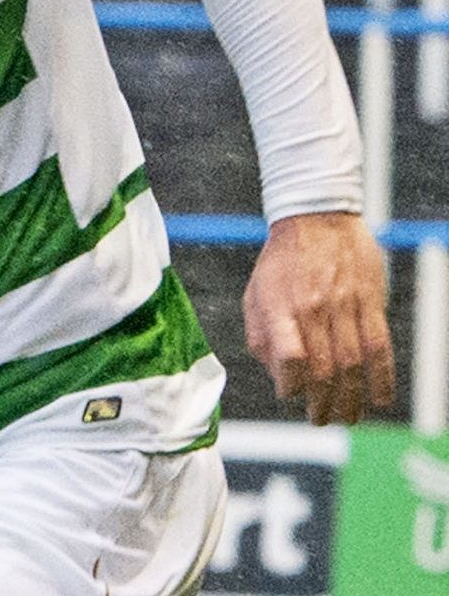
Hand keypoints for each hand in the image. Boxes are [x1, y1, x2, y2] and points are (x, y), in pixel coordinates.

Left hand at [242, 211, 395, 424]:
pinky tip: (380, 399)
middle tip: (321, 419)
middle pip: (323, 368)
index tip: (291, 395)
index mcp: (280, 308)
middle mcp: (313, 309)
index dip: (291, 384)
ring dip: (351, 398)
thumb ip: (260, 335)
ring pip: (352, 363)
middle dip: (323, 402)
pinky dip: (382, 377)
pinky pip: (380, 347)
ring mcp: (344, 306)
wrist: (316, 218)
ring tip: (347, 417)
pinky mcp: (370, 302)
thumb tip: (275, 375)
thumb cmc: (281, 262)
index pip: (290, 357)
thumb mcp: (255, 293)